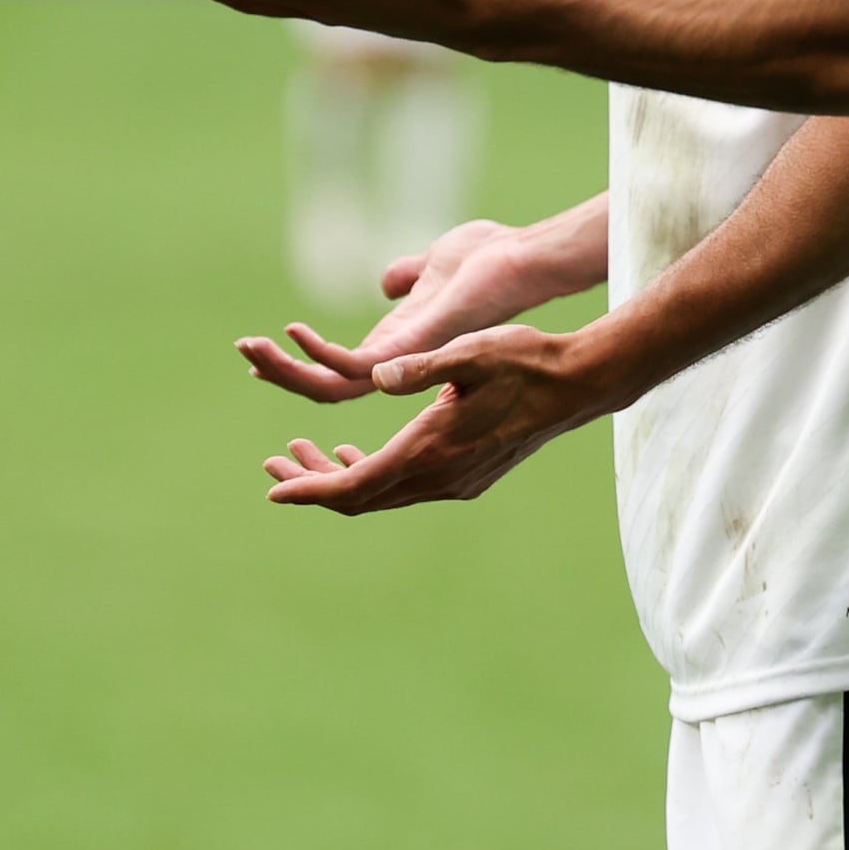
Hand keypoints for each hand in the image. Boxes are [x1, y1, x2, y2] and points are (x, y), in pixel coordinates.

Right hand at [239, 216, 543, 404]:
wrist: (518, 259)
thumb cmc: (485, 259)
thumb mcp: (432, 262)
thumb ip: (407, 275)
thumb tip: (388, 281)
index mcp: (396, 343)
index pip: (336, 371)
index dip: (298, 365)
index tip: (262, 350)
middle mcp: (395, 361)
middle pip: (324, 387)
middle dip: (279, 373)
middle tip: (243, 350)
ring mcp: (403, 361)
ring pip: (329, 387)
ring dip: (285, 370)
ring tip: (250, 346)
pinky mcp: (411, 351)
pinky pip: (352, 367)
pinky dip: (318, 353)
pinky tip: (291, 331)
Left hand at [259, 324, 627, 511]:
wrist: (575, 386)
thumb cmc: (524, 360)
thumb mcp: (469, 352)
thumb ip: (419, 366)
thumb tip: (374, 376)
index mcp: (431, 449)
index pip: (356, 484)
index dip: (309, 488)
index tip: (273, 488)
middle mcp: (440, 476)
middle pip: (360, 497)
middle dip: (312, 483)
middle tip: (273, 464)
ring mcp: (455, 482)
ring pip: (381, 493)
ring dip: (338, 476)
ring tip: (299, 451)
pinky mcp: (466, 476)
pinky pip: (404, 486)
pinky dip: (371, 473)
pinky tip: (356, 452)